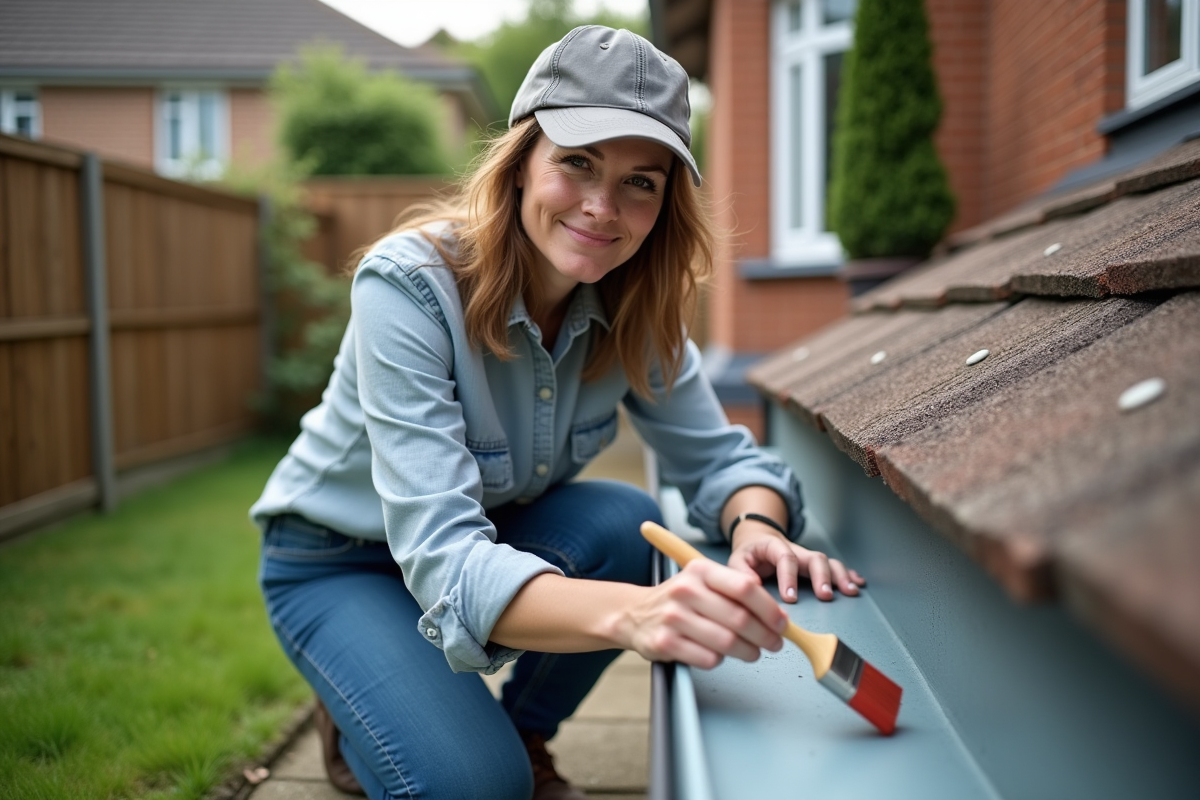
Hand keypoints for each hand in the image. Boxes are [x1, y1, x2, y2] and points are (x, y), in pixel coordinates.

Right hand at [617, 559, 786, 668]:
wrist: (635, 613)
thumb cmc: (680, 600)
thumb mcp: (704, 582)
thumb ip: (736, 589)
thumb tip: (774, 610)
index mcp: (700, 570)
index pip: (745, 588)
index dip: (770, 609)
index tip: (782, 623)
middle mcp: (686, 591)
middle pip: (740, 618)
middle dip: (765, 635)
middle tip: (774, 643)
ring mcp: (673, 617)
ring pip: (727, 642)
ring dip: (747, 651)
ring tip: (752, 652)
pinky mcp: (665, 643)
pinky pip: (707, 658)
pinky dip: (720, 660)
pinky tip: (719, 655)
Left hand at [726, 521, 865, 602]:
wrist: (758, 539)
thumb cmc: (749, 553)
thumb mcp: (737, 559)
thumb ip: (741, 571)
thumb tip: (752, 585)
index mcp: (774, 546)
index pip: (785, 557)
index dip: (789, 577)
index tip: (790, 597)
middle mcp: (795, 550)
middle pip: (814, 557)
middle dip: (822, 577)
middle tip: (824, 596)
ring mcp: (807, 557)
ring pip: (828, 562)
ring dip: (840, 576)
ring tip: (849, 591)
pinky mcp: (815, 565)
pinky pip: (835, 567)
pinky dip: (848, 574)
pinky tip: (857, 584)